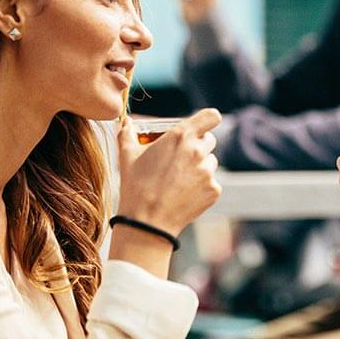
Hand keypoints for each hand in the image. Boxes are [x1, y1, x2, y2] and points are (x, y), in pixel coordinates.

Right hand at [117, 108, 222, 236]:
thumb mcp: (127, 155)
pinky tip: (184, 193)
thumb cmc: (135, 186)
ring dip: (200, 166)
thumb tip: (126, 123)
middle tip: (181, 157)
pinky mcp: (213, 190)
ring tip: (179, 179)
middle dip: (198, 145)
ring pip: (211, 162)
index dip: (208, 120)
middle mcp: (198, 151)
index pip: (211, 117)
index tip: (202, 126)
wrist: (147, 222)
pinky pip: (212, 182)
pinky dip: (202, 186)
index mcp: (180, 136)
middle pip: (210, 140)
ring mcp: (208, 171)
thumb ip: (127, 133)